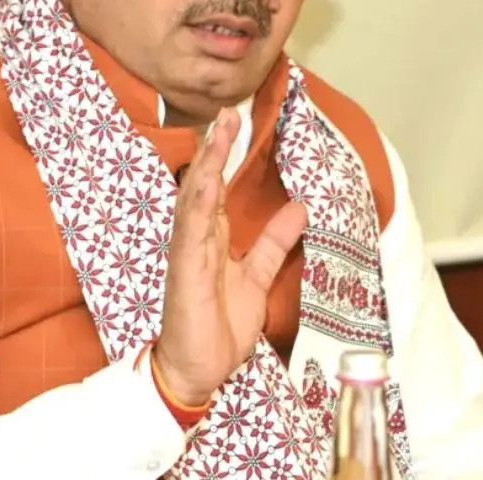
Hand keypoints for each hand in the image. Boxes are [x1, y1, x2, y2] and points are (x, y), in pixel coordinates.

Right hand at [153, 107, 308, 405]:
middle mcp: (197, 239)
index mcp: (211, 238)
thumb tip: (298, 208)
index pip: (219, 187)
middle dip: (215, 147)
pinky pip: (190, 232)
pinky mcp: (184, 271)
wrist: (197, 370)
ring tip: (218, 132)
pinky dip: (197, 204)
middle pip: (204, 183)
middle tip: (230, 112)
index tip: (238, 122)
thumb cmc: (217, 327)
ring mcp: (188, 252)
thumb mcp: (257, 278)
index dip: (226, 155)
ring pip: (195, 199)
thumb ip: (273, 243)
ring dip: (206, 164)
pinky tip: (205, 181)